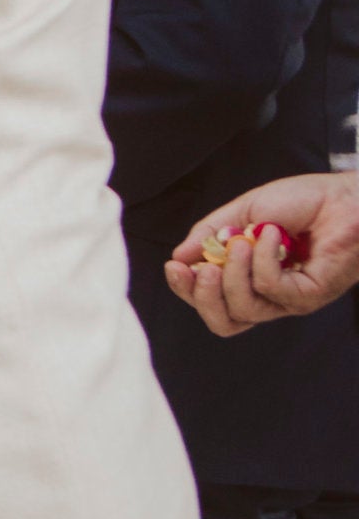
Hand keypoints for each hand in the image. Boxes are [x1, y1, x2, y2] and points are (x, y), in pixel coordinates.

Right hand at [169, 173, 358, 335]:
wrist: (345, 197)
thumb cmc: (303, 202)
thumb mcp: (243, 211)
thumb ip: (210, 233)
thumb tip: (180, 255)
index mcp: (249, 278)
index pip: (211, 301)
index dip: (188, 290)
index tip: (175, 265)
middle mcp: (269, 296)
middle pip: (224, 321)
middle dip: (202, 298)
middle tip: (199, 269)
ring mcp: (290, 299)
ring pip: (244, 310)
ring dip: (232, 275)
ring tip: (240, 242)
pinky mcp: (309, 295)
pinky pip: (271, 288)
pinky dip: (263, 259)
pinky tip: (273, 234)